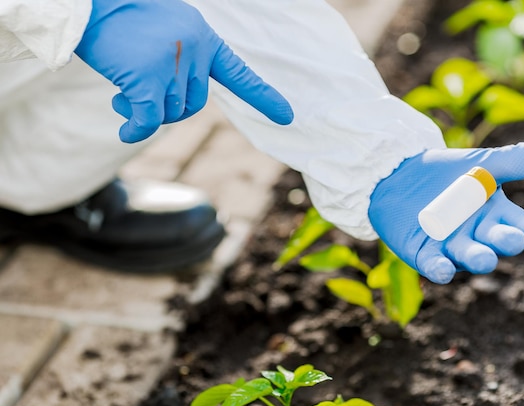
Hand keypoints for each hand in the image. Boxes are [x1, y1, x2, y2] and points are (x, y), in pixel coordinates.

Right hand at [75, 0, 292, 142]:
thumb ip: (182, 63)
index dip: (262, 97)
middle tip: (141, 97)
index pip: (239, 73)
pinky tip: (126, 130)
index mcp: (204, 38)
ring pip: (170, 112)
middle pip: (194, 104)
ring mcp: (173, 63)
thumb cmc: (124, 18)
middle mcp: (194, 50)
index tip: (286, 116)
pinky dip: (136, 128)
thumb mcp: (167, 32)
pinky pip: (149, 119)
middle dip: (169, 107)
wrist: (91, 2)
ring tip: (122, 94)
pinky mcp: (147, 78)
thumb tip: (171, 109)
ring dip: (146, 112)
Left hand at [368, 139, 523, 283]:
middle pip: (497, 242)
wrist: (398, 175)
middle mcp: (479, 235)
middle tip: (513, 239)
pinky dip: (440, 269)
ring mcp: (452, 247)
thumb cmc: (447, 173)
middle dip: (506, 241)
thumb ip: (521, 160)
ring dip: (477, 258)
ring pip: (470, 257)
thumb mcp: (484, 164)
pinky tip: (443, 270)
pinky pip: (435, 266)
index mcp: (497, 215)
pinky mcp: (425, 255)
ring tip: (483, 258)